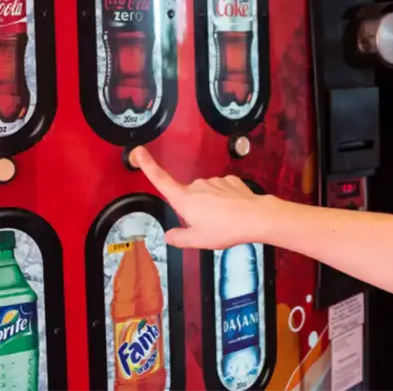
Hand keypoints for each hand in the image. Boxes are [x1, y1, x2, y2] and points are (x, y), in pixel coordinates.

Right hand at [131, 146, 272, 248]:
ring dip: (211, 205)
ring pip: (206, 194)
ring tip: (223, 220)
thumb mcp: (198, 240)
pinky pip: (221, 190)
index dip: (147, 164)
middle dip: (194, 208)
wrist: (255, 217)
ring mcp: (214, 181)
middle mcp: (197, 186)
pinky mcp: (229, 180)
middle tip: (208, 225)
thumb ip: (179, 238)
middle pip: (188, 196)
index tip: (138, 151)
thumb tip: (169, 236)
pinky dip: (224, 200)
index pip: (160, 179)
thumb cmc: (225, 229)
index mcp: (184, 199)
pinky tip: (232, 210)